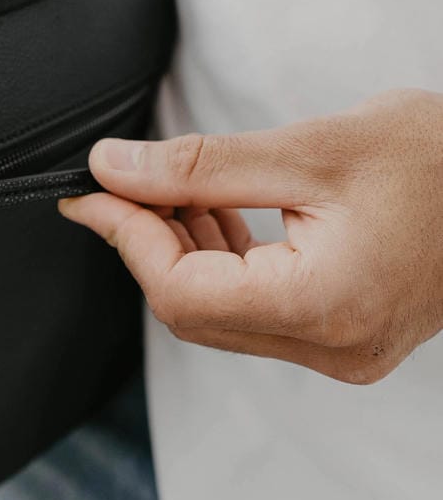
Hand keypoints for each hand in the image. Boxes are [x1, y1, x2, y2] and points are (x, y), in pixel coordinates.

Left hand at [59, 88, 442, 383]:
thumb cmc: (438, 159)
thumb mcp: (311, 148)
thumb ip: (203, 165)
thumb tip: (116, 170)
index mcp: (326, 305)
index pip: (182, 292)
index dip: (126, 237)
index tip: (92, 192)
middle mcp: (334, 347)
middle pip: (194, 312)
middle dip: (149, 244)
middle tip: (127, 182)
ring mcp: (344, 351)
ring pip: (221, 316)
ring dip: (184, 252)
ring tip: (175, 188)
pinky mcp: (348, 338)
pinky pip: (258, 312)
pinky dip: (224, 264)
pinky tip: (217, 213)